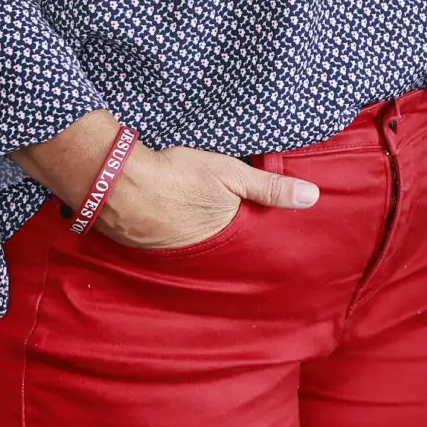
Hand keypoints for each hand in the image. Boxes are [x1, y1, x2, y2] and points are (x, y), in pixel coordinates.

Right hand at [13, 111, 317, 248]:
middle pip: (218, 249)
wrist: (113, 180)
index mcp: (221, 236)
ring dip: (198, 240)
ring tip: (203, 227)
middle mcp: (194, 253)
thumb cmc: (177, 173)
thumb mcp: (230, 174)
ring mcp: (165, 252)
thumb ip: (270, 188)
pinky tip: (173, 223)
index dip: (256, 238)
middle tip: (241, 239)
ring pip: (191, 248)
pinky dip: (172, 236)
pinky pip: (165, 244)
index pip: (247, 244)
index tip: (274, 246)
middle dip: (229, 243)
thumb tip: (312, 198)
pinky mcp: (141, 245)